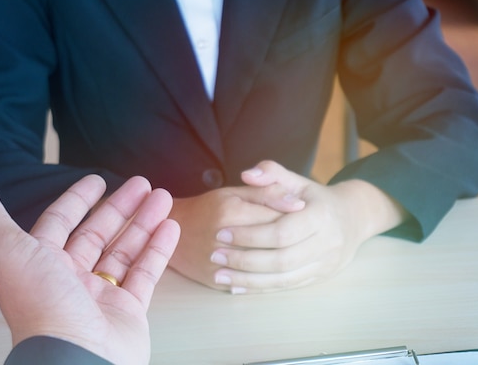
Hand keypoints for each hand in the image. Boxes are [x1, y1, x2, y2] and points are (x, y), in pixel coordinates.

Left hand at [0, 171, 179, 364]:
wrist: (76, 361)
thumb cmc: (41, 309)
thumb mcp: (10, 250)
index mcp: (41, 264)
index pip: (61, 223)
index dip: (78, 199)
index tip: (98, 180)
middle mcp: (69, 279)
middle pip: (98, 234)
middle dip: (120, 206)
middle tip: (142, 184)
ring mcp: (100, 296)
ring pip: (125, 251)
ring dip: (143, 223)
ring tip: (162, 197)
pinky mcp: (127, 311)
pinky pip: (144, 274)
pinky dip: (157, 250)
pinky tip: (170, 227)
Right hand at [168, 181, 304, 290]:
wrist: (171, 230)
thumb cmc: (207, 208)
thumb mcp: (235, 192)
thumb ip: (267, 193)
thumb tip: (298, 204)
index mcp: (230, 211)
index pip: (276, 218)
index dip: (295, 219)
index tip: (305, 218)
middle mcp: (223, 238)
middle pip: (273, 245)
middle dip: (293, 242)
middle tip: (303, 238)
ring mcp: (218, 262)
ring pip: (264, 268)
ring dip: (283, 263)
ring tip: (292, 254)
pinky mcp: (215, 280)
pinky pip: (250, 284)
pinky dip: (267, 279)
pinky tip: (277, 272)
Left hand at [208, 160, 405, 292]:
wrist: (353, 217)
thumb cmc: (315, 197)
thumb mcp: (296, 180)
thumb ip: (271, 173)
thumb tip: (246, 174)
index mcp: (320, 215)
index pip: (281, 231)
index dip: (250, 234)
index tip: (221, 232)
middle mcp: (327, 242)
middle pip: (281, 259)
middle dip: (245, 259)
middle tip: (215, 255)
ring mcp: (326, 263)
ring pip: (283, 278)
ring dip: (248, 280)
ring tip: (219, 275)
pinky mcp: (320, 277)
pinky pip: (287, 287)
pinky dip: (260, 288)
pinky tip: (237, 287)